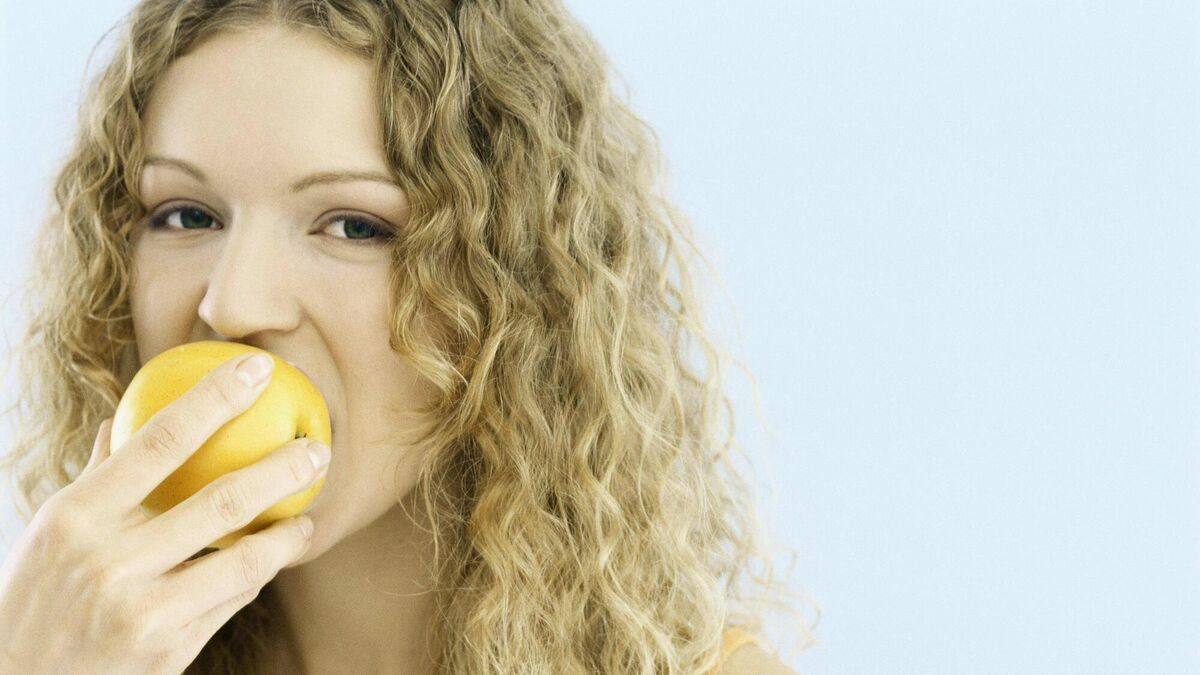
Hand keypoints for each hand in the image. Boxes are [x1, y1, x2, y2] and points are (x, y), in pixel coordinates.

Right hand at [0, 352, 328, 673]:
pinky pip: (231, 602)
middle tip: (318, 449)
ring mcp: (141, 610)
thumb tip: (122, 418)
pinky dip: (258, 575)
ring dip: (287, 534)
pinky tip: (273, 557)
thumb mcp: (51, 530)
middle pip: (221, 500)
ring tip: (307, 516)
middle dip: (284, 468)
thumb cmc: (37, 594)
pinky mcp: (166, 652)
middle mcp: (110, 561)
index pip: (159, 441)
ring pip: (243, 561)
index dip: (216, 398)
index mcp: (77, 515)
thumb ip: (97, 475)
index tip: (259, 368)